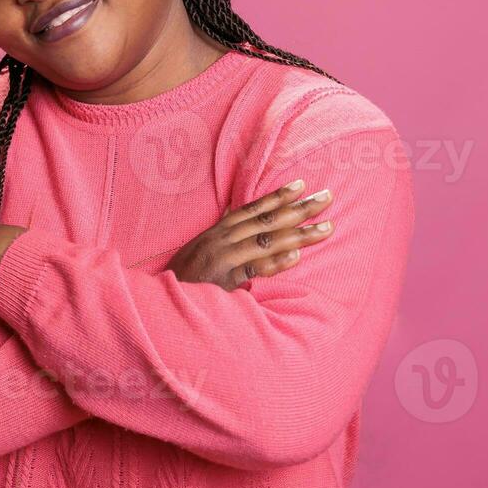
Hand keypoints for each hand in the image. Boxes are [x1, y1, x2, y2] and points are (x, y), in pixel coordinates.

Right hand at [166, 180, 335, 289]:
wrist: (160, 302)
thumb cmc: (183, 278)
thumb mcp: (198, 250)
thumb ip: (221, 235)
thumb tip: (236, 216)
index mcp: (217, 232)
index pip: (253, 209)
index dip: (278, 196)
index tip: (302, 185)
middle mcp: (221, 240)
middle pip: (267, 220)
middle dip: (300, 208)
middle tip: (327, 197)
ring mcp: (223, 259)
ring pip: (267, 241)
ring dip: (299, 234)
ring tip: (326, 228)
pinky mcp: (223, 281)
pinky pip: (254, 268)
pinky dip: (275, 261)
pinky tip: (296, 256)